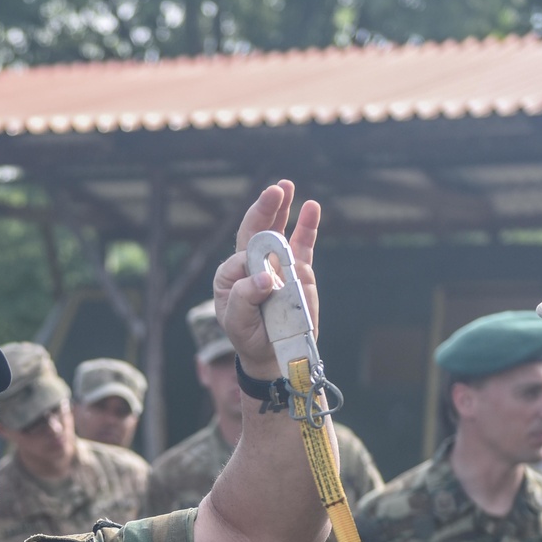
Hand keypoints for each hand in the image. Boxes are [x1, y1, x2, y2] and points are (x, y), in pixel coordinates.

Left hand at [213, 180, 321, 379]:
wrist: (273, 354)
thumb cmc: (249, 337)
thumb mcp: (237, 322)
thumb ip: (244, 298)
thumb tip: (265, 277)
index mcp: (230, 274)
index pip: (241, 256)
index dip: (254, 262)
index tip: (266, 283)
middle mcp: (252, 264)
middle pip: (256, 229)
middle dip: (265, 208)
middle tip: (274, 190)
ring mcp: (276, 265)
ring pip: (278, 230)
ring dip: (282, 208)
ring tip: (286, 186)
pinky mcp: (297, 271)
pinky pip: (302, 245)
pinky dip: (307, 226)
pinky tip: (311, 207)